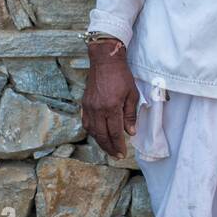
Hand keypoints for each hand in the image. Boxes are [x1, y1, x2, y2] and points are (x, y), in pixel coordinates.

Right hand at [81, 38, 138, 158]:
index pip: (114, 132)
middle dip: (109, 148)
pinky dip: (92, 132)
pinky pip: (86, 123)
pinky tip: (98, 135)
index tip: (122, 153)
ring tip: (108, 148)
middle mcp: (98, 109)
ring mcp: (89, 107)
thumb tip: (130, 132)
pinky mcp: (85, 104)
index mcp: (111, 107)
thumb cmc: (121, 76)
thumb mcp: (132, 94)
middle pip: (102, 135)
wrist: (104, 61)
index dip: (119, 145)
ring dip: (100, 142)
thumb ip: (130, 114)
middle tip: (116, 155)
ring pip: (92, 131)